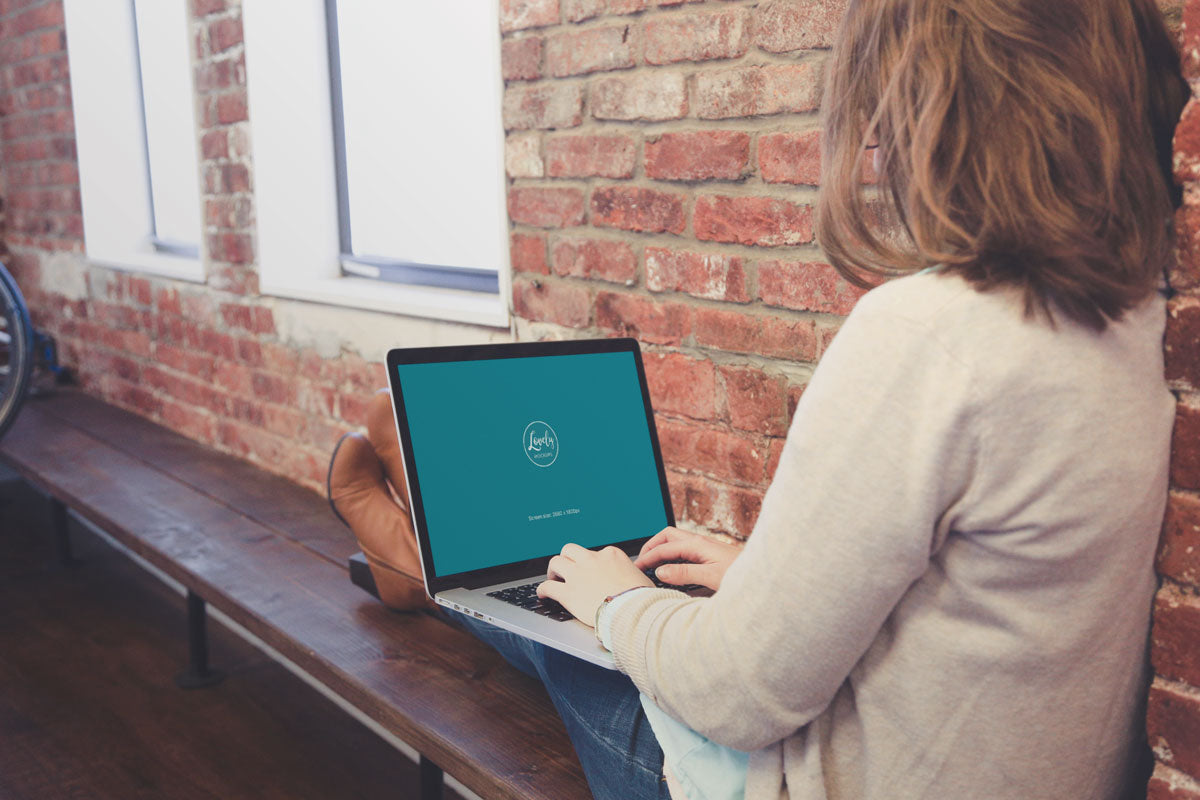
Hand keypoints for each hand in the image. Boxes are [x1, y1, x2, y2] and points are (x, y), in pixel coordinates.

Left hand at [537, 543, 653, 626]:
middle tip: (566, 569)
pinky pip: (548, 586)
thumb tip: (632, 578)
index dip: (590, 563)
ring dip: (553, 570)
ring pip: (555, 562)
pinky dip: (543, 589)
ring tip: (553, 578)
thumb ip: (630, 573)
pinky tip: (543, 594)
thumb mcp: (640, 578)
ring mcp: (578, 575)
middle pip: (570, 550)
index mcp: (610, 554)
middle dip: (567, 558)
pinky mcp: (568, 593)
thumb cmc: (642, 599)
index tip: (590, 571)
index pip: (595, 553)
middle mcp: (591, 560)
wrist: (633, 612)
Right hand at [634, 527, 743, 591]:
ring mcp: (705, 547)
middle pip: (668, 536)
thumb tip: (660, 571)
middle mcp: (700, 542)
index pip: (664, 548)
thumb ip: (684, 573)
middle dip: (652, 546)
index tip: (637, 568)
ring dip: (662, 549)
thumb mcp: (710, 576)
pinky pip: (685, 549)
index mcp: (697, 544)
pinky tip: (673, 567)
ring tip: (653, 563)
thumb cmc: (741, 574)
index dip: (648, 557)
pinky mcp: (710, 554)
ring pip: (676, 541)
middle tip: (642, 560)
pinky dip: (672, 555)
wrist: (763, 574)